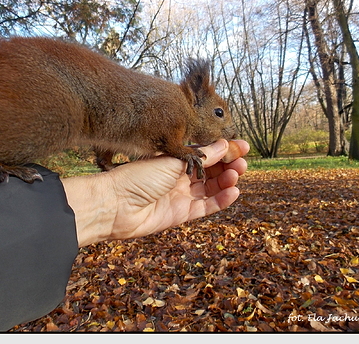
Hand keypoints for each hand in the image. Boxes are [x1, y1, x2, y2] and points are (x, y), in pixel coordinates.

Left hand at [62, 139, 248, 246]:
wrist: (116, 204)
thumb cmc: (138, 177)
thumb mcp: (173, 161)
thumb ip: (200, 156)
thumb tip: (223, 144)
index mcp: (174, 160)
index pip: (205, 154)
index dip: (224, 151)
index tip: (242, 146)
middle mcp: (178, 177)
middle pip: (210, 172)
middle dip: (228, 166)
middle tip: (243, 162)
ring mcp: (180, 196)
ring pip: (211, 188)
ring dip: (227, 181)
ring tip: (238, 174)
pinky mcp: (181, 214)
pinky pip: (206, 207)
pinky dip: (221, 200)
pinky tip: (234, 191)